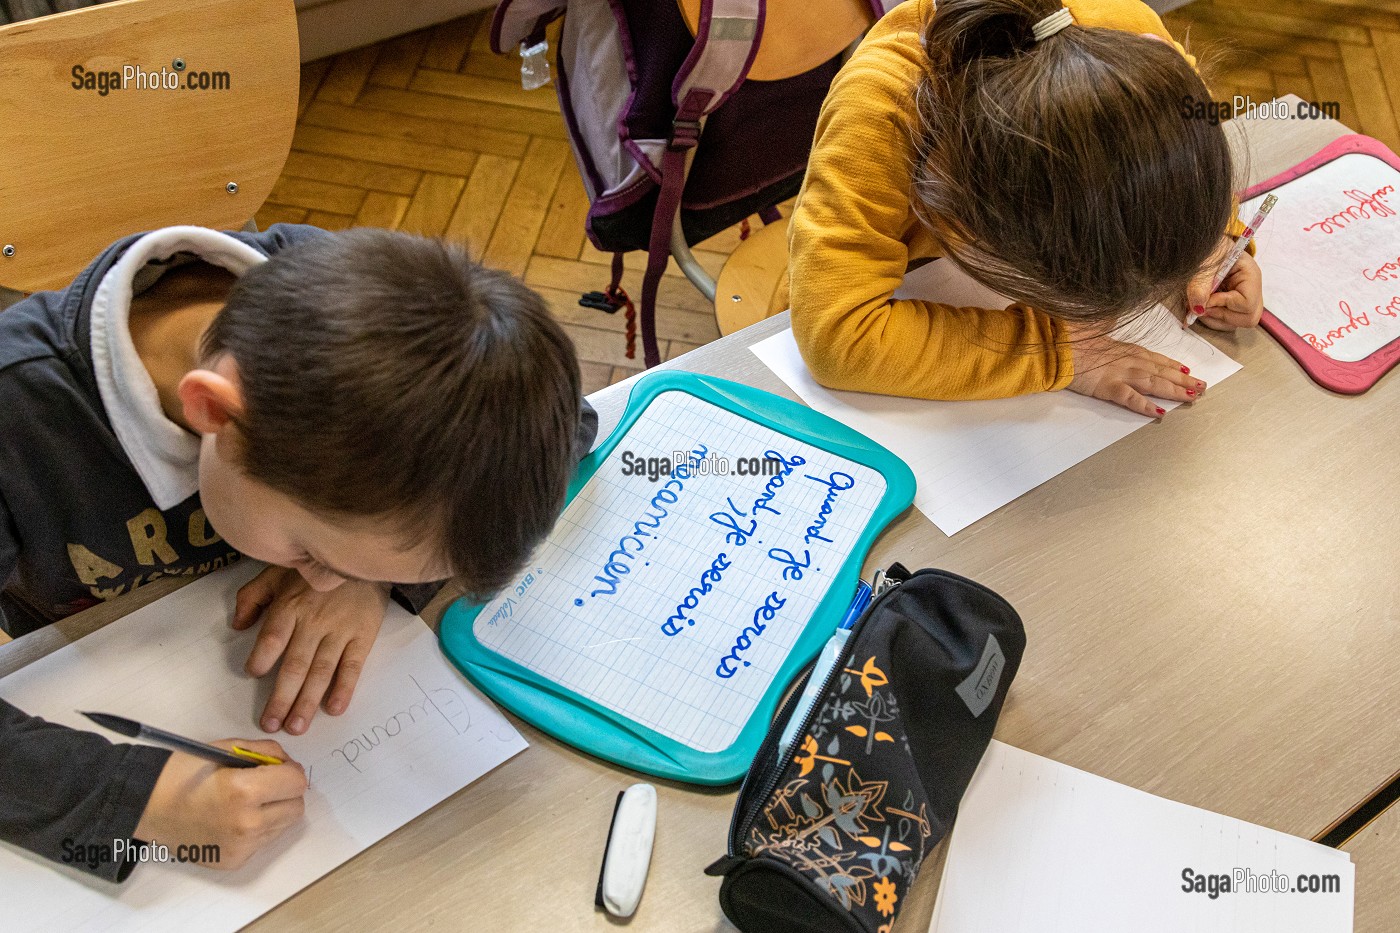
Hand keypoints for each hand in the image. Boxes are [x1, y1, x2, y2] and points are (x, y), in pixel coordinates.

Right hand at [133, 740, 305, 870]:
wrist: (147, 806)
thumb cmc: (184, 773)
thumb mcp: (227, 749)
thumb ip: (267, 753)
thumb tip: (291, 766)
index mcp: (244, 790)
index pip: (297, 783)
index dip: (289, 772)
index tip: (277, 769)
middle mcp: (246, 823)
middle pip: (296, 807)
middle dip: (285, 793)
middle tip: (263, 785)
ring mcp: (241, 846)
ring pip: (283, 826)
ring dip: (273, 812)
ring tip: (244, 803)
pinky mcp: (234, 861)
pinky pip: (263, 842)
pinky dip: (257, 829)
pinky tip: (232, 819)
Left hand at [234, 566, 388, 733]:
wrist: (364, 555)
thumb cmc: (315, 568)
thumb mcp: (277, 572)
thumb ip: (253, 597)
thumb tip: (238, 626)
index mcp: (290, 607)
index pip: (272, 638)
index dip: (262, 658)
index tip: (253, 674)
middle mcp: (314, 622)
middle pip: (295, 665)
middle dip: (282, 698)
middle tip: (271, 724)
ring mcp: (340, 632)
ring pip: (321, 671)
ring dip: (308, 702)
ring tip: (297, 726)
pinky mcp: (363, 636)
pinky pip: (353, 666)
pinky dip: (344, 689)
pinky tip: (335, 709)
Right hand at [1066, 326, 1205, 417]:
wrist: (1057, 346)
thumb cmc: (1071, 337)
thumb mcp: (1092, 328)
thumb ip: (1103, 328)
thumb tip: (1105, 324)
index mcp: (1125, 348)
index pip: (1156, 358)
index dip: (1173, 365)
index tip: (1187, 370)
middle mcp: (1128, 360)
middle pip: (1162, 371)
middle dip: (1184, 379)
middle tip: (1202, 387)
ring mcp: (1120, 374)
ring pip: (1155, 383)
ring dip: (1175, 390)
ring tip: (1192, 397)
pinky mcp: (1108, 387)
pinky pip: (1132, 399)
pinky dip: (1147, 406)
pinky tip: (1160, 413)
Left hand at [1187, 241, 1263, 329]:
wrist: (1205, 245)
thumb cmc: (1209, 248)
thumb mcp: (1204, 261)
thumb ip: (1200, 284)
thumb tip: (1198, 309)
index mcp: (1250, 274)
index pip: (1247, 303)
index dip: (1224, 304)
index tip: (1207, 297)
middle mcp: (1252, 289)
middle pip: (1248, 318)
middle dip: (1221, 316)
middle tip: (1202, 305)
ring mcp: (1244, 299)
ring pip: (1237, 324)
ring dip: (1214, 319)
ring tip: (1199, 304)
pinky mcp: (1233, 305)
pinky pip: (1227, 322)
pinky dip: (1211, 319)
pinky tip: (1201, 306)